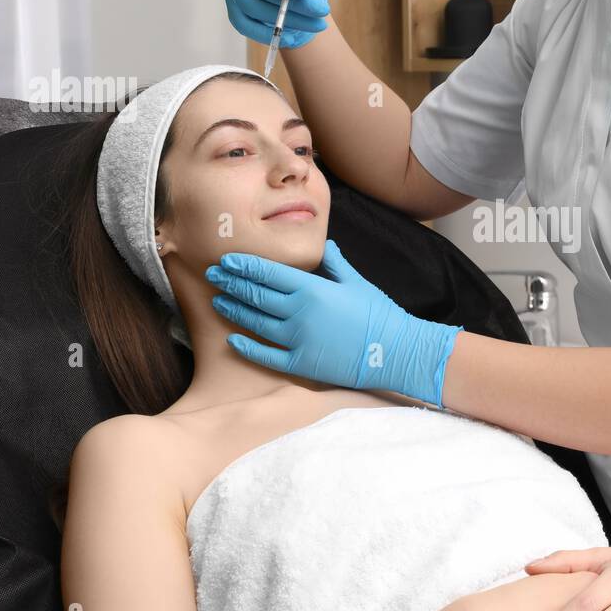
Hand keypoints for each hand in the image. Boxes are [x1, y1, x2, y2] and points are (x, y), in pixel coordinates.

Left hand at [204, 239, 462, 406]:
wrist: (396, 351)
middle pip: (256, 295)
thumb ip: (336, 264)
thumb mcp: (357, 282)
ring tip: (218, 302)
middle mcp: (299, 312)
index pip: (267, 273)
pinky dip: (247, 348)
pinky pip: (267, 355)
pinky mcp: (301, 364)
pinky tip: (233, 340)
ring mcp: (298, 339)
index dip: (244, 266)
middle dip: (231, 284)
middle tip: (213, 276)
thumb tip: (326, 246)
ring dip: (234, 310)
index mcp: (312, 289)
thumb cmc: (380, 314)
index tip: (226, 260)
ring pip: (255, 322)